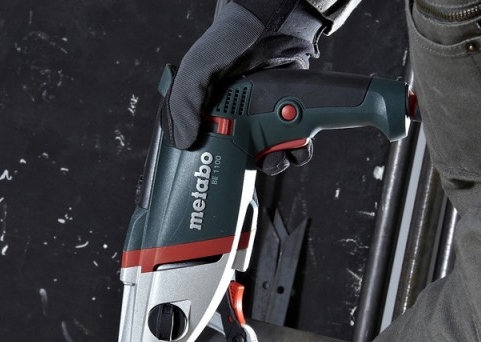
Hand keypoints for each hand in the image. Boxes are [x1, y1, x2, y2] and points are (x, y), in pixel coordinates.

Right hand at [163, 0, 325, 173]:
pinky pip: (294, 146)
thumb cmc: (234, 40)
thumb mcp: (198, 69)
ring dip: (279, 163)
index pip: (210, 152)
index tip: (219, 178)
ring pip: (271, 158)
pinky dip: (298, 151)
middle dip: (253, 168)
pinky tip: (298, 143)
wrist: (278, 24)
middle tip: (259, 161)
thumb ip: (184, 102)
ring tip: (281, 152)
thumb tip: (182, 142)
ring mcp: (265, 121)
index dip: (215, 169)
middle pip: (244, 162)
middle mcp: (239, 121)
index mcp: (214, 115)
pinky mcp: (288, 120)